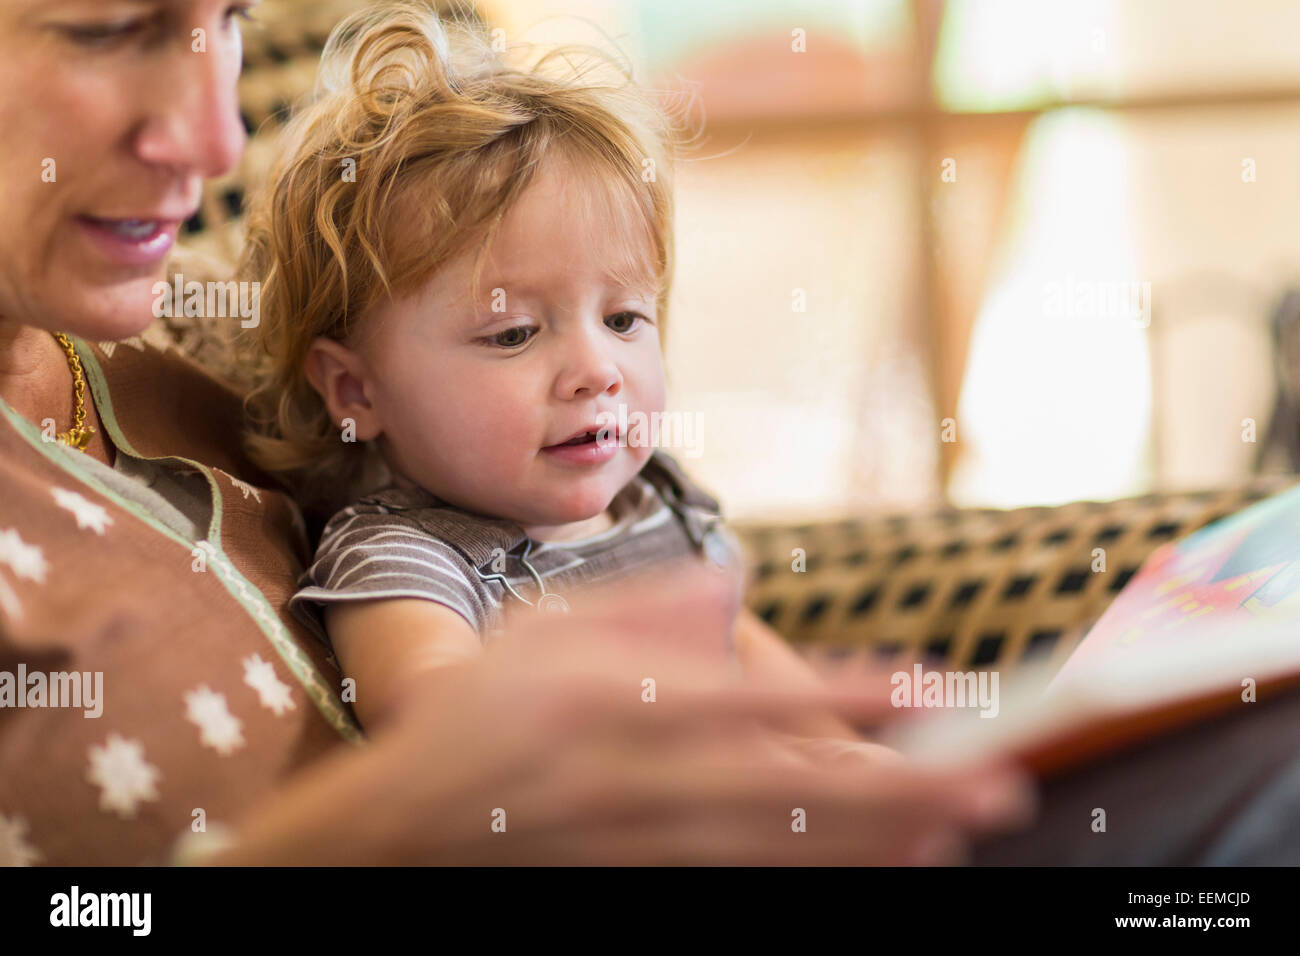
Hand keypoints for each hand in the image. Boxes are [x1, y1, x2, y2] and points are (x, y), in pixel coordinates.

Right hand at [214, 561, 1036, 864]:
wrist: (400, 830)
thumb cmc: (477, 717)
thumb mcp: (541, 630)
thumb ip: (642, 606)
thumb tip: (736, 582)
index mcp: (604, 699)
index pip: (745, 697)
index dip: (840, 694)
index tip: (924, 687)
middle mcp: (627, 780)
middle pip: (782, 792)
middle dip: (894, 791)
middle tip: (992, 786)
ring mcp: (632, 846)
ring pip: (771, 854)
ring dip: (868, 846)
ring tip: (953, 834)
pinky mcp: (635, 884)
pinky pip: (735, 886)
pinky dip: (807, 878)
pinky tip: (868, 869)